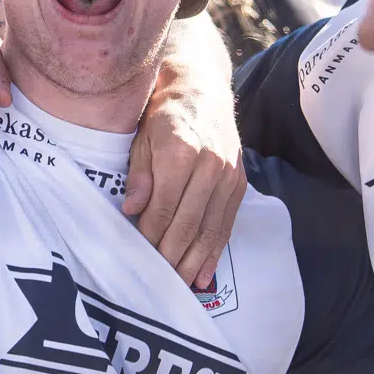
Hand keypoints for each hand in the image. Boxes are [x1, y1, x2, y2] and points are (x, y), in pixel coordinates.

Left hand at [126, 77, 245, 288]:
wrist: (201, 87)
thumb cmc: (162, 111)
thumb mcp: (141, 135)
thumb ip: (139, 173)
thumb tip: (132, 210)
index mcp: (182, 150)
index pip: (164, 206)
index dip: (150, 235)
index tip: (139, 255)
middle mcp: (211, 164)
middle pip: (189, 222)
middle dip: (172, 256)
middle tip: (157, 281)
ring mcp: (229, 174)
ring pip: (211, 228)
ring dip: (195, 261)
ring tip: (180, 286)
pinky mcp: (240, 181)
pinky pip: (227, 223)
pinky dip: (215, 250)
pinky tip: (204, 274)